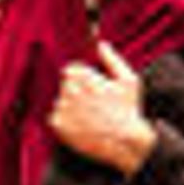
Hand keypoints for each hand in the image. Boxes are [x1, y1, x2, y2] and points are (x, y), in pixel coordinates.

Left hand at [47, 42, 157, 170]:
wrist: (123, 141)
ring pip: (59, 101)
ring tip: (88, 117)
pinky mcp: (58, 124)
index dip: (81, 79)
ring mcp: (63, 107)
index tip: (91, 90)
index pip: (71, 70)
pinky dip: (65, 122)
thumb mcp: (128, 80)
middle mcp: (71, 90)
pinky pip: (55, 117)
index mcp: (85, 77)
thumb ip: (112, 59)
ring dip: (69, 107)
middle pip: (65, 85)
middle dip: (75, 92)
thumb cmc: (128, 110)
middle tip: (91, 106)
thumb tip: (101, 44)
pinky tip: (81, 126)